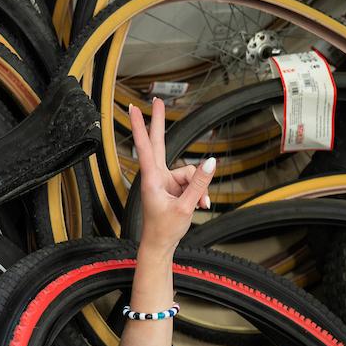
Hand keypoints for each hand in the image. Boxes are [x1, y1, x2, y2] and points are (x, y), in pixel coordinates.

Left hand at [128, 97, 214, 253]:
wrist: (160, 245)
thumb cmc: (165, 229)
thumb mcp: (185, 206)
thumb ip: (199, 183)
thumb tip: (211, 162)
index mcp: (152, 179)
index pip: (145, 147)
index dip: (141, 126)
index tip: (134, 109)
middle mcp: (157, 177)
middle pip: (159, 144)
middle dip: (158, 123)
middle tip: (155, 100)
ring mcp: (166, 181)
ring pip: (189, 172)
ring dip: (198, 188)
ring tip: (197, 205)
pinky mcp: (174, 187)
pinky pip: (193, 182)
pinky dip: (198, 193)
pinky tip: (199, 205)